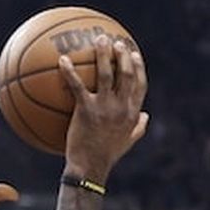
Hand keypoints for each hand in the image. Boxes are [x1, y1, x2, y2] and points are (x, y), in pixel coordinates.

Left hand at [59, 34, 149, 184]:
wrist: (90, 169)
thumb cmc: (106, 157)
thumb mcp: (127, 142)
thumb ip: (138, 127)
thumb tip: (147, 116)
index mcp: (132, 113)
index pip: (140, 84)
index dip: (138, 67)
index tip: (134, 53)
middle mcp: (122, 107)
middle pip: (126, 74)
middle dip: (122, 55)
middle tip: (115, 42)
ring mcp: (105, 108)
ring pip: (107, 74)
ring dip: (103, 55)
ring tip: (98, 40)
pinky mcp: (86, 111)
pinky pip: (78, 86)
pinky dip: (70, 71)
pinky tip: (62, 60)